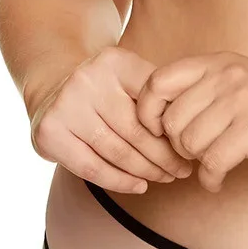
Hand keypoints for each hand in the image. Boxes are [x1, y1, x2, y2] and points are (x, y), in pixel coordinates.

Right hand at [27, 45, 194, 193]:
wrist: (54, 86)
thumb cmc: (107, 87)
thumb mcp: (131, 76)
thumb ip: (159, 94)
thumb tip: (197, 128)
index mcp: (115, 62)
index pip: (154, 100)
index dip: (174, 126)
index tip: (190, 142)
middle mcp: (87, 80)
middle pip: (136, 130)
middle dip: (165, 155)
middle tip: (184, 170)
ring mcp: (65, 106)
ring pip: (117, 151)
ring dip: (147, 171)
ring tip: (166, 178)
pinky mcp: (50, 132)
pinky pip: (92, 167)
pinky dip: (120, 181)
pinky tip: (139, 186)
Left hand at [135, 51, 247, 191]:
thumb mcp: (243, 82)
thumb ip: (205, 90)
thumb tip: (157, 116)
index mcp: (219, 62)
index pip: (157, 81)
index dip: (148, 113)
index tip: (160, 135)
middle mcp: (227, 74)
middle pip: (170, 120)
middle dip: (179, 147)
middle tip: (198, 156)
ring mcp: (243, 99)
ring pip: (189, 142)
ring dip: (198, 163)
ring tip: (215, 164)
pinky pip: (212, 162)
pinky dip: (212, 179)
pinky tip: (221, 180)